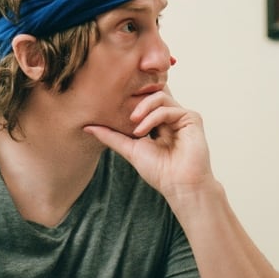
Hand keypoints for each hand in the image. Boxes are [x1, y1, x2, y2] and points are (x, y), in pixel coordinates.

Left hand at [83, 88, 212, 201]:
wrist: (179, 185)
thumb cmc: (159, 171)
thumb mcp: (129, 149)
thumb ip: (111, 136)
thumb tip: (87, 127)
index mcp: (159, 121)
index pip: (145, 99)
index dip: (132, 98)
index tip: (114, 106)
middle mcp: (171, 115)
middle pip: (152, 92)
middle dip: (136, 100)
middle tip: (126, 117)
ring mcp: (182, 116)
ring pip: (159, 96)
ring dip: (143, 108)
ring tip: (133, 123)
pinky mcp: (192, 118)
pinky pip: (168, 109)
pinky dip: (152, 117)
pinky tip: (142, 131)